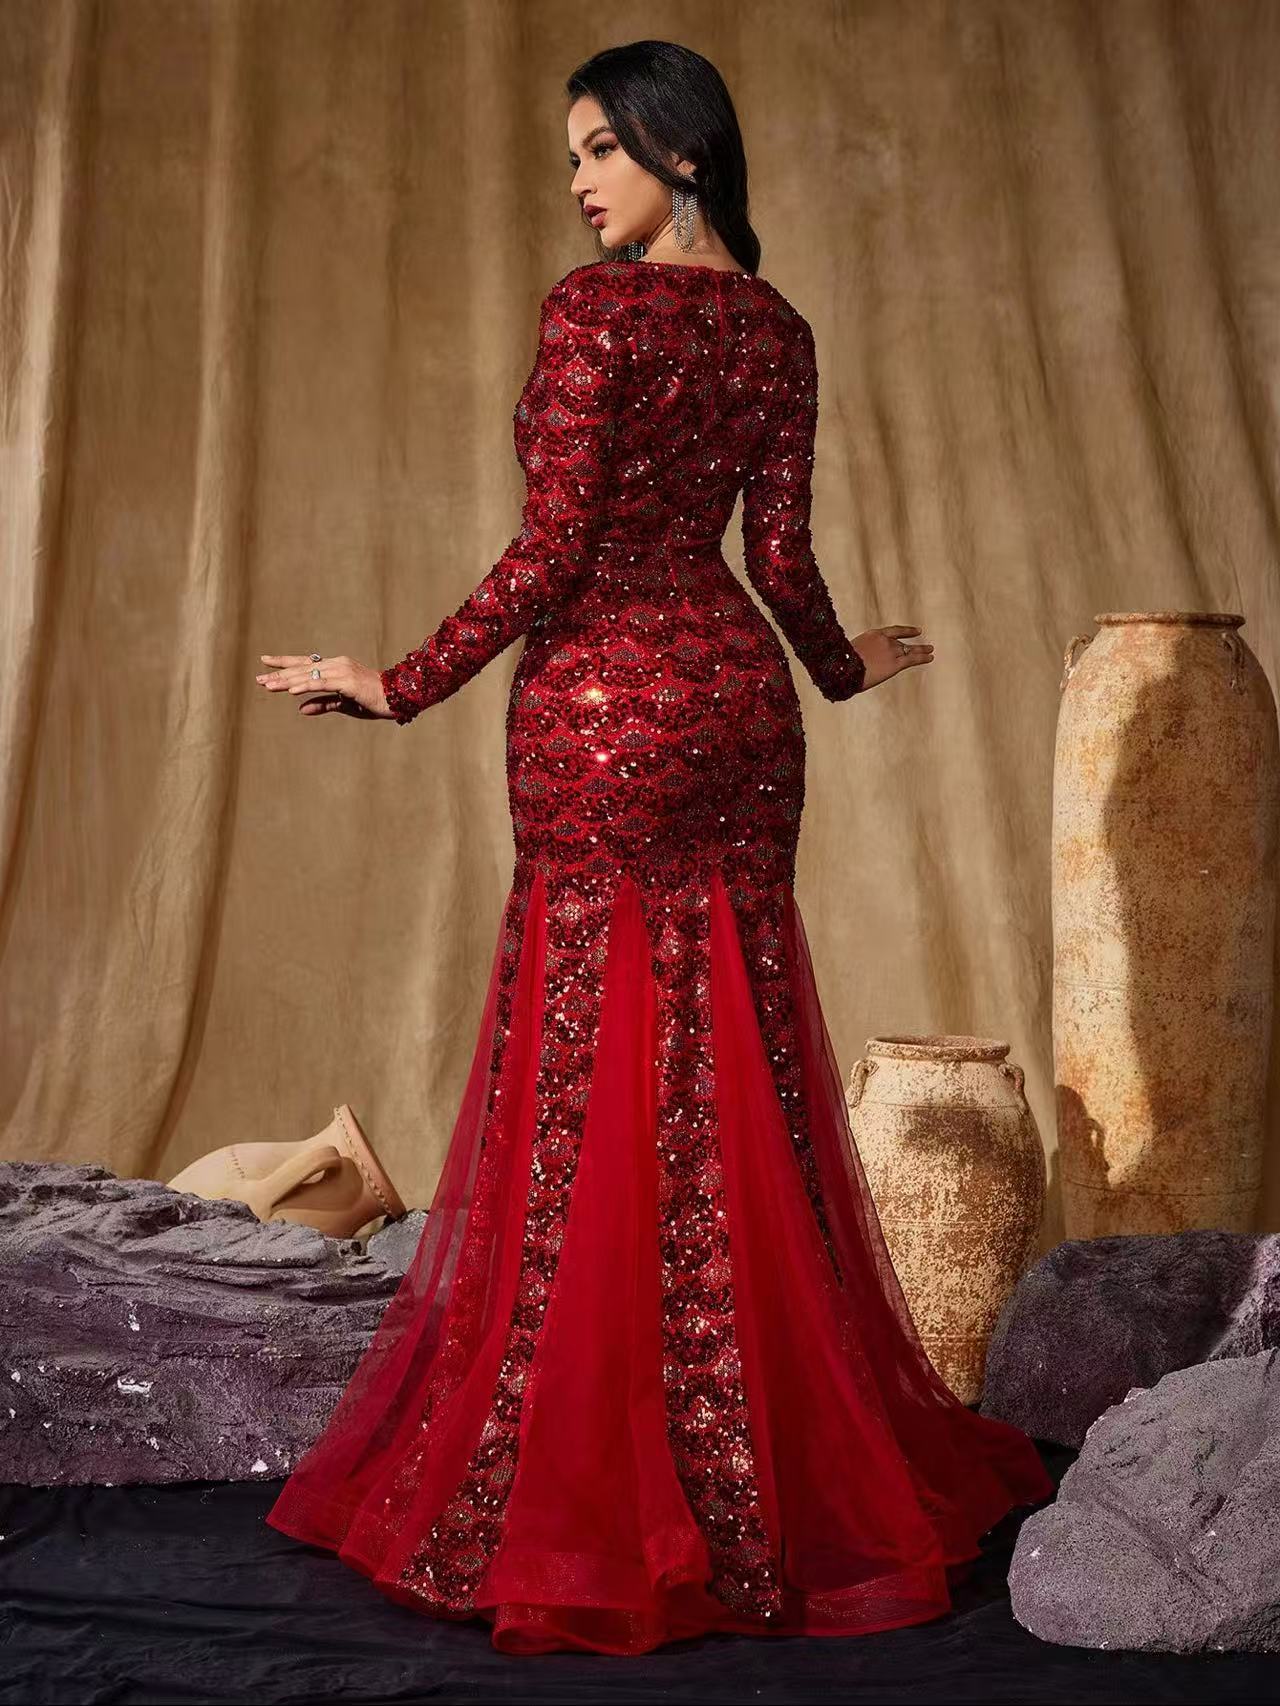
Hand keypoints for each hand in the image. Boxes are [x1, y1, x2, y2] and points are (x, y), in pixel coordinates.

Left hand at [254, 654, 394, 719]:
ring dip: (287, 681)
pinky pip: (322, 684)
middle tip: (259, 680)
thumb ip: (323, 704)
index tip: (265, 662)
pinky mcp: (347, 681)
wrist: (398, 698)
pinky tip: (291, 690)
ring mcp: (342, 671)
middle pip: (302, 668)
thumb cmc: (372, 700)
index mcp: (335, 667)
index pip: (305, 663)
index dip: (284, 663)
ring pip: (308, 675)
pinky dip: (305, 686)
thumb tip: (301, 709)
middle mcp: (336, 664)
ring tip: (268, 686)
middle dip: (279, 674)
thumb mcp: (343, 704)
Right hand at [852, 626, 933, 690]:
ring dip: (921, 650)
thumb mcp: (850, 652)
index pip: (893, 631)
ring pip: (909, 650)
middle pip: (901, 643)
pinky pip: (912, 659)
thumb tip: (860, 662)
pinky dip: (923, 657)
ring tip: (930, 650)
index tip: (916, 631)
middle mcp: (885, 640)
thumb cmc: (841, 663)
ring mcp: (891, 651)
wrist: (844, 668)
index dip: (906, 631)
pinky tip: (930, 657)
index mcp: (873, 635)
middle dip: (912, 644)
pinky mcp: (895, 663)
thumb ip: (861, 653)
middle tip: (924, 643)